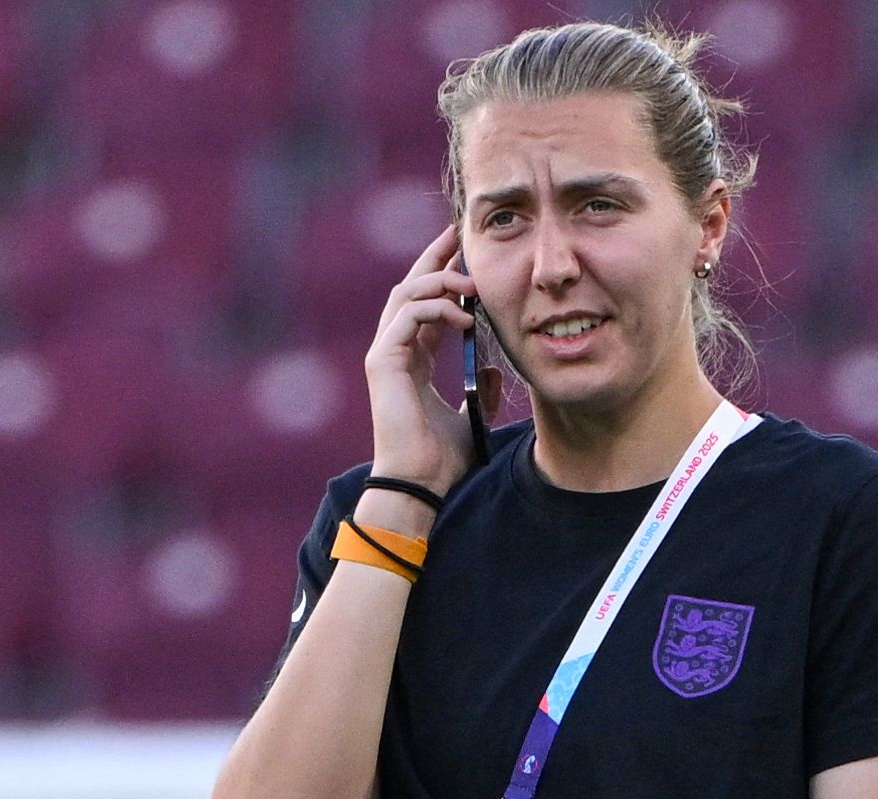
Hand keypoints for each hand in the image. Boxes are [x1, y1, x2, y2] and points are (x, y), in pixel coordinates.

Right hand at [364, 226, 492, 495]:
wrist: (419, 483)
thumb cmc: (440, 459)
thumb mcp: (470, 416)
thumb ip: (480, 391)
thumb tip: (495, 369)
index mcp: (412, 358)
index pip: (426, 303)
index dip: (443, 274)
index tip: (465, 250)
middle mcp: (394, 349)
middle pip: (411, 287)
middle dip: (435, 258)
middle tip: (459, 235)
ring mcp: (384, 354)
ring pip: (406, 295)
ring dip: (439, 281)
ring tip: (472, 283)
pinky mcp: (382, 362)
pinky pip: (407, 318)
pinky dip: (435, 309)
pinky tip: (465, 317)